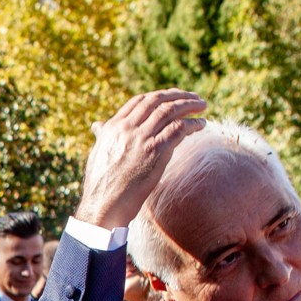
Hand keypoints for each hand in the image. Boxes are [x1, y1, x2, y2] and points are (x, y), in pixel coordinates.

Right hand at [74, 90, 207, 229]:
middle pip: (157, 100)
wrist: (102, 205)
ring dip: (190, 106)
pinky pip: (179, 129)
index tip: (174, 97)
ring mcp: (141, 138)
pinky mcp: (154, 151)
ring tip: (202, 106)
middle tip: (193, 98)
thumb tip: (98, 126)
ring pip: (170, 110)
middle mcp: (126, 128)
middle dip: (179, 95)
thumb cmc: (100, 185)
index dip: (160, 96)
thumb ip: (103, 136)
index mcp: (113, 127)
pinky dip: (193, 124)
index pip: (140, 100)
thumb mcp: (98, 153)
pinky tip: (201, 125)